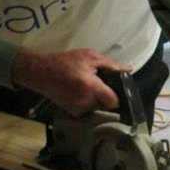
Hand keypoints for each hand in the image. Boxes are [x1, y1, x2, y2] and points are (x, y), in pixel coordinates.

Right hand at [12, 48, 129, 115]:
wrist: (40, 72)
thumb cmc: (65, 61)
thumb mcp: (88, 56)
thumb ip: (110, 64)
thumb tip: (129, 69)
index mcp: (91, 87)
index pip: (114, 101)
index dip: (115, 94)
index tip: (110, 87)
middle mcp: (86, 101)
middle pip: (106, 104)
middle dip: (103, 94)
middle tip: (94, 82)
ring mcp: (79, 109)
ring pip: (97, 107)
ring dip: (94, 98)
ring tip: (83, 85)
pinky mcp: (73, 113)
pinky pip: (87, 109)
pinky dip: (85, 102)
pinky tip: (76, 91)